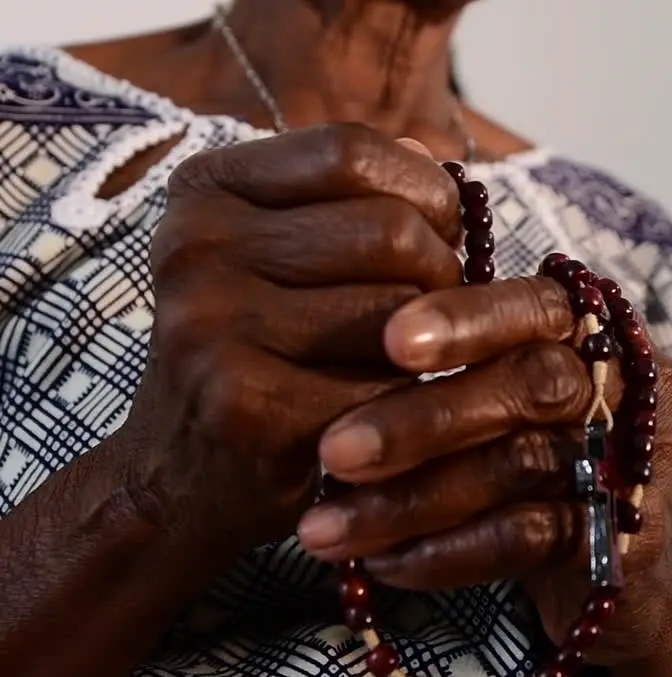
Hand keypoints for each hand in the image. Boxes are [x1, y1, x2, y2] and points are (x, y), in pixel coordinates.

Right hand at [116, 123, 465, 551]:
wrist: (176, 479)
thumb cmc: (258, 355)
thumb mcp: (280, 257)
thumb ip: (352, 201)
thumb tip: (433, 161)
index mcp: (205, 190)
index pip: (351, 151)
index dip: (425, 188)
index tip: (443, 229)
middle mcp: (194, 246)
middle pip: (390, 230)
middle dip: (441, 274)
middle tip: (432, 315)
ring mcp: (211, 325)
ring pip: (399, 308)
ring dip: (427, 344)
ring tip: (398, 363)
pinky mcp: (244, 405)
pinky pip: (386, 386)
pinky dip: (409, 404)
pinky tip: (385, 416)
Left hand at [297, 275, 671, 664]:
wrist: (626, 589)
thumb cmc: (538, 478)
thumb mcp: (503, 411)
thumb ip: (455, 373)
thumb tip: (328, 356)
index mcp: (595, 333)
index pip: (538, 305)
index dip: (467, 317)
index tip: (390, 339)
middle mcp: (628, 385)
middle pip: (535, 382)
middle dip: (426, 416)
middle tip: (334, 451)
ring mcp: (638, 460)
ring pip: (522, 462)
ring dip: (413, 498)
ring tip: (327, 527)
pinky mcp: (631, 537)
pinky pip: (529, 535)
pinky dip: (449, 551)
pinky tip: (385, 563)